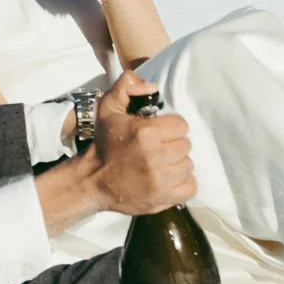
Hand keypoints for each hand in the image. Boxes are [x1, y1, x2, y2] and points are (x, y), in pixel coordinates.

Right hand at [91, 69, 193, 214]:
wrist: (93, 181)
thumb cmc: (104, 144)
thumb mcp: (107, 109)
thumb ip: (126, 86)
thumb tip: (152, 85)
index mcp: (147, 133)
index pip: (181, 125)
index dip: (171, 127)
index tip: (159, 132)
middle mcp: (157, 156)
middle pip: (185, 145)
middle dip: (173, 145)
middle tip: (158, 148)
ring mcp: (162, 180)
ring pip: (188, 165)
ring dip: (177, 164)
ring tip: (161, 164)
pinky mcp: (165, 198)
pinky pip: (190, 186)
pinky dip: (182, 183)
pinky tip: (168, 179)